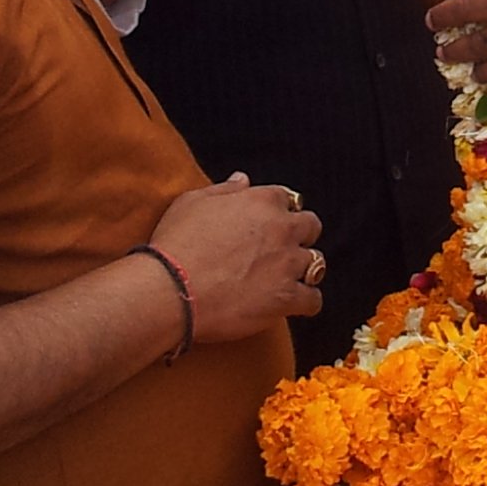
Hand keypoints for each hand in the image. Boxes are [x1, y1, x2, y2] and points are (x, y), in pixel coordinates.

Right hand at [151, 173, 324, 339]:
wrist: (170, 289)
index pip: (288, 199)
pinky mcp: (287, 297)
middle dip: (299, 237)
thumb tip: (243, 179)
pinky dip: (306, 302)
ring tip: (285, 280)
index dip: (279, 213)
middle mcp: (282, 228)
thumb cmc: (175, 244)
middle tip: (279, 252)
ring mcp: (288, 263)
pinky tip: (294, 306)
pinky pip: (313, 300)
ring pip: (316, 263)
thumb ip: (224, 190)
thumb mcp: (192, 202)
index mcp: (262, 201)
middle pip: (311, 227)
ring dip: (303, 270)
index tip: (268, 226)